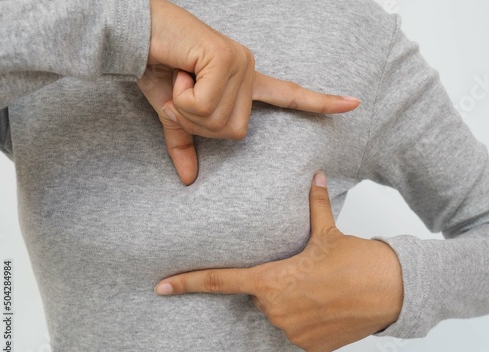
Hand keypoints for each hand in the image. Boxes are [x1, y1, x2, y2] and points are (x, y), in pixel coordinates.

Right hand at [138, 0, 359, 184]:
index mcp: (243, 82)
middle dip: (200, 124)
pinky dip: (183, 98)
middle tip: (182, 95)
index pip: (288, 95)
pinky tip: (180, 72)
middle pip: (237, 132)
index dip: (318, 103)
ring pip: (221, 120)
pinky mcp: (226, 57)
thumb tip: (189, 179)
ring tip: (180, 81)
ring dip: (188, 109)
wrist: (136, 35)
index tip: (352, 104)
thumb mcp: (173, 114)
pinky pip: (206, 103)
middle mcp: (249, 69)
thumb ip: (186, 143)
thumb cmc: (158, 68)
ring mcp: (241, 62)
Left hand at [154, 171, 403, 351]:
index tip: (163, 286)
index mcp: (273, 280)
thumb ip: (315, 205)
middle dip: (274, 284)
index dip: (189, 282)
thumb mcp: (329, 231)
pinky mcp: (308, 346)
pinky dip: (305, 318)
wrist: (392, 291)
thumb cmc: (356, 261)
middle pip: (260, 295)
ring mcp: (292, 331)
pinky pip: (295, 330)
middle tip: (304, 273)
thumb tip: (316, 176)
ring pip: (278, 313)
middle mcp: (277, 309)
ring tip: (319, 288)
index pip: (221, 281)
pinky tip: (325, 305)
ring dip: (292, 301)